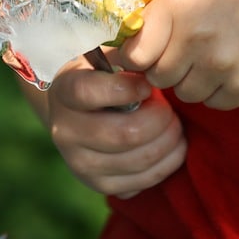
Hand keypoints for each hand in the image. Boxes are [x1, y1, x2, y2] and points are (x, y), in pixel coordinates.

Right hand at [47, 57, 186, 197]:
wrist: (81, 112)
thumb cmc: (104, 77)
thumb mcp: (108, 57)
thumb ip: (128, 53)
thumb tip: (155, 55)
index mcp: (64, 91)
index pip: (88, 93)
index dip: (126, 88)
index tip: (148, 85)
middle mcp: (64, 131)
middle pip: (124, 134)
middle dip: (160, 120)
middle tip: (169, 109)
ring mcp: (79, 163)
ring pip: (138, 160)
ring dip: (169, 141)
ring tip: (174, 125)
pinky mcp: (98, 185)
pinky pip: (142, 181)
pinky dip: (167, 163)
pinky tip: (171, 145)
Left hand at [121, 0, 238, 109]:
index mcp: (177, 7)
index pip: (135, 55)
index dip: (135, 56)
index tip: (142, 50)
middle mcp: (200, 38)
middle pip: (158, 78)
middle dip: (163, 68)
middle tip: (179, 50)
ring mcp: (226, 66)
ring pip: (185, 94)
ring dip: (189, 81)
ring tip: (206, 57)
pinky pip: (213, 104)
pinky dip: (215, 91)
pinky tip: (226, 68)